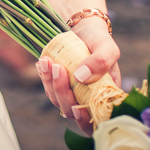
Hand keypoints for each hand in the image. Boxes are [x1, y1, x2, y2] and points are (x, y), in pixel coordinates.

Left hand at [37, 17, 121, 134]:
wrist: (83, 28)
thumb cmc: (98, 39)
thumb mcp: (106, 47)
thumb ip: (101, 61)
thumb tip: (81, 77)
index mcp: (105, 96)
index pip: (97, 120)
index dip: (85, 121)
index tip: (76, 107)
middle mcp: (89, 99)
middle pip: (73, 111)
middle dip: (62, 92)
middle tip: (58, 67)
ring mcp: (74, 94)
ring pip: (59, 101)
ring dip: (50, 83)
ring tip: (47, 61)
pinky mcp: (61, 86)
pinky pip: (50, 90)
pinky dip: (45, 78)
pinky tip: (42, 63)